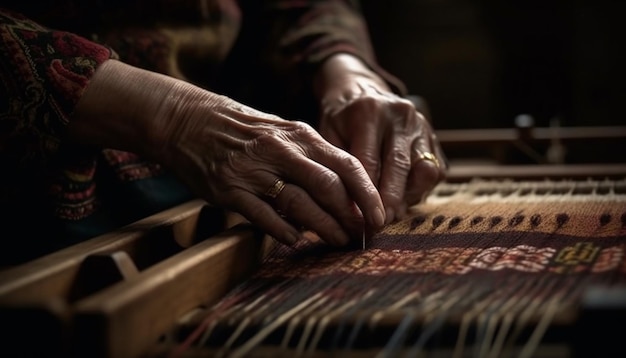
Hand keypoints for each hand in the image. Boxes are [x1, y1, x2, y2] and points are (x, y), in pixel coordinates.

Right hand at [69, 60, 385, 245]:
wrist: (187, 120)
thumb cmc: (242, 129)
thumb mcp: (282, 131)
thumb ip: (311, 157)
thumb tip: (343, 192)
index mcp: (299, 134)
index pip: (347, 164)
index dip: (368, 194)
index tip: (379, 217)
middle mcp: (281, 151)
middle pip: (329, 188)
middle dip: (351, 216)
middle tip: (361, 235)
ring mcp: (254, 171)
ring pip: (300, 205)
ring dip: (324, 228)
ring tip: (338, 241)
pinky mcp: (229, 190)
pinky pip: (265, 217)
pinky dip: (285, 231)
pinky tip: (296, 239)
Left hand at [315, 54, 445, 223]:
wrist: (362, 91)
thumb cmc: (340, 120)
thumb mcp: (328, 134)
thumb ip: (339, 165)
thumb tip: (351, 208)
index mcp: (369, 112)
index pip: (369, 163)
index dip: (365, 195)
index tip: (361, 221)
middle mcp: (400, 116)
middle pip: (399, 168)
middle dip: (389, 201)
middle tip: (379, 225)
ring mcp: (422, 125)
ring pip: (424, 171)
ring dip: (408, 196)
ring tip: (392, 213)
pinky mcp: (434, 137)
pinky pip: (436, 171)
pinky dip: (420, 189)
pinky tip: (402, 199)